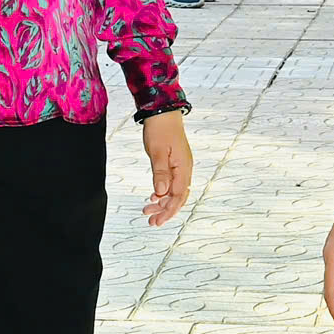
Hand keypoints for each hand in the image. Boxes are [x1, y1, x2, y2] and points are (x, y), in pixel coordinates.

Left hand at [141, 111, 192, 225]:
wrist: (163, 111)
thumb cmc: (160, 129)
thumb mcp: (157, 151)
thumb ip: (160, 173)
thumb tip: (161, 192)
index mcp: (183, 167)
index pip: (178, 195)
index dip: (169, 210)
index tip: (158, 220)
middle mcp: (185, 169)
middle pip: (178, 197)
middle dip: (165, 211)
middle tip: (151, 221)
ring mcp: (181, 166)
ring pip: (174, 191)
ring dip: (162, 202)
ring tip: (148, 211)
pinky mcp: (175, 163)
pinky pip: (172, 183)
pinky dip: (163, 192)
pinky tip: (153, 196)